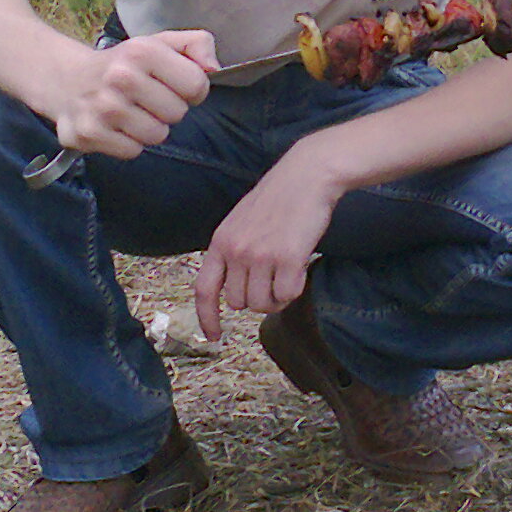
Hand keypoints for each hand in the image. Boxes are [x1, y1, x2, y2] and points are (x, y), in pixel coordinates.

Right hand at [51, 29, 216, 157]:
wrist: (67, 80)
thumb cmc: (124, 64)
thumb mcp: (160, 43)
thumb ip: (197, 44)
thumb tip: (214, 68)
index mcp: (143, 50)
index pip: (197, 85)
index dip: (191, 89)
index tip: (173, 85)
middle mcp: (121, 77)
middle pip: (177, 114)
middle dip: (167, 108)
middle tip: (146, 98)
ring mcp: (103, 107)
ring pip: (157, 135)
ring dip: (148, 127)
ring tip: (131, 111)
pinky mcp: (88, 134)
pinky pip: (132, 151)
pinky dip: (128, 142)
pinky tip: (115, 125)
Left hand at [193, 158, 339, 341]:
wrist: (307, 176)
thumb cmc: (279, 198)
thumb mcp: (241, 221)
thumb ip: (233, 252)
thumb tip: (234, 292)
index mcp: (221, 241)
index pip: (204, 290)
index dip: (207, 317)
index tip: (214, 336)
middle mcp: (237, 250)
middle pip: (240, 302)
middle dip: (258, 298)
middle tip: (274, 279)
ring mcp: (261, 255)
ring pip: (263, 304)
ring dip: (277, 297)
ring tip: (287, 273)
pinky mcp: (288, 258)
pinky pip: (288, 296)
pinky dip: (296, 289)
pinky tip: (300, 268)